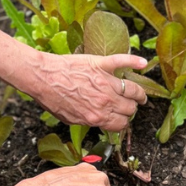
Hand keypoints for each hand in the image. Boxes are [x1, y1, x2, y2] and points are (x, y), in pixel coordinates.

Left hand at [32, 51, 148, 130]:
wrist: (43, 78)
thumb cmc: (52, 98)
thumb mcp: (71, 119)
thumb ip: (88, 120)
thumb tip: (98, 120)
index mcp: (98, 116)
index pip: (121, 124)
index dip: (122, 122)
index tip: (121, 119)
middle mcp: (105, 101)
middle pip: (130, 109)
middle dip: (130, 110)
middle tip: (128, 107)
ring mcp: (106, 82)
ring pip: (133, 90)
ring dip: (139, 94)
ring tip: (140, 95)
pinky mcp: (101, 65)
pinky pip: (123, 62)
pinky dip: (135, 61)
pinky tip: (143, 63)